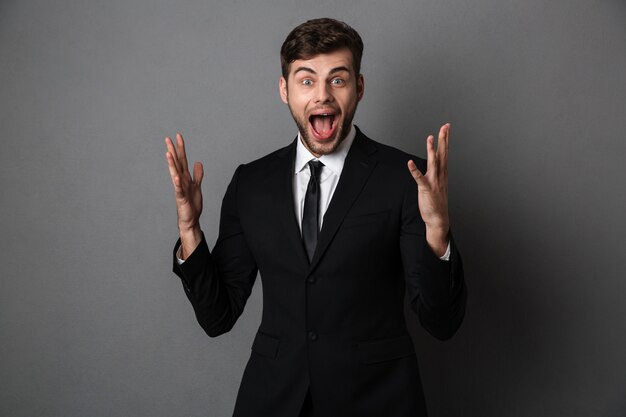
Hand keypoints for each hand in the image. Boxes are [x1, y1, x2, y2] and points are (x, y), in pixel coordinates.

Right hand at [165, 133, 203, 257]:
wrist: (191, 220)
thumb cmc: (192, 204)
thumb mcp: (197, 186)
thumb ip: (197, 175)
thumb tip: (198, 162)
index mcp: (185, 177)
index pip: (182, 159)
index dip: (181, 148)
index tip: (178, 136)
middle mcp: (181, 181)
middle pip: (177, 163)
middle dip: (173, 150)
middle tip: (167, 138)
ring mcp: (180, 189)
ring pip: (175, 174)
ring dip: (172, 164)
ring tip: (168, 153)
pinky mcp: (181, 198)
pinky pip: (179, 189)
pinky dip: (177, 183)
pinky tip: (176, 176)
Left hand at [407, 123, 450, 256]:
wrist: (439, 219)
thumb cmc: (437, 202)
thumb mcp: (438, 184)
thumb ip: (436, 173)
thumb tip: (435, 164)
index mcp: (443, 174)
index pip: (445, 153)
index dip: (446, 140)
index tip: (446, 128)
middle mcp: (440, 176)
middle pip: (443, 155)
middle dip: (443, 140)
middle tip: (445, 127)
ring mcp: (434, 182)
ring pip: (434, 163)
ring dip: (431, 151)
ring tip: (430, 138)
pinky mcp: (426, 190)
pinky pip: (420, 178)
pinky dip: (415, 170)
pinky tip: (410, 162)